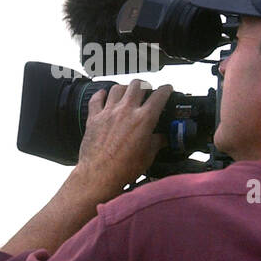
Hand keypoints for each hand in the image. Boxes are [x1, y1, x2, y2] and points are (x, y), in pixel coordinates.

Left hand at [73, 79, 172, 199]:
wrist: (99, 175)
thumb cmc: (123, 168)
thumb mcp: (148, 156)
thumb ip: (156, 142)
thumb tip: (162, 138)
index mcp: (144, 119)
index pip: (159, 95)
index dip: (166, 89)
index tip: (167, 89)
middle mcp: (126, 111)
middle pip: (137, 85)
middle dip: (145, 86)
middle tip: (147, 91)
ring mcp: (109, 112)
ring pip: (117, 88)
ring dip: (125, 88)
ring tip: (127, 93)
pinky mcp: (94, 118)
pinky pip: (96, 98)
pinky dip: (101, 94)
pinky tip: (104, 95)